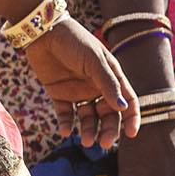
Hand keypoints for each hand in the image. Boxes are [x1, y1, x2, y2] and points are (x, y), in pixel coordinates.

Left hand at [23, 18, 139, 148]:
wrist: (43, 31)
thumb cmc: (74, 41)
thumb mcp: (94, 60)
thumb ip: (108, 84)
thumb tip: (123, 108)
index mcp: (111, 76)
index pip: (127, 100)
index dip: (131, 117)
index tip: (131, 133)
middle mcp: (97, 87)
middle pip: (108, 115)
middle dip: (108, 130)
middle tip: (103, 144)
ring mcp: (78, 92)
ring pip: (87, 118)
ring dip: (88, 130)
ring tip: (85, 141)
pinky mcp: (59, 94)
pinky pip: (65, 114)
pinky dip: (66, 124)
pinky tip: (65, 131)